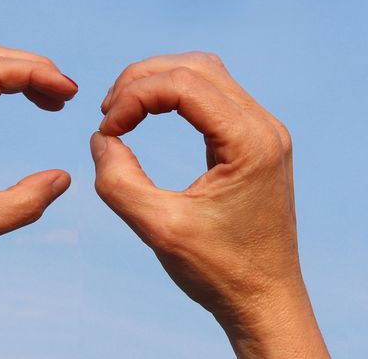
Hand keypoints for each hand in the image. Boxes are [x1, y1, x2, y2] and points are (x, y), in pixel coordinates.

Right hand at [92, 52, 328, 358]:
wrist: (265, 299)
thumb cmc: (220, 271)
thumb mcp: (160, 229)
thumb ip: (120, 181)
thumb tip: (101, 137)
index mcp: (251, 142)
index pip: (185, 85)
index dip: (135, 96)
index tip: (107, 130)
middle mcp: (265, 126)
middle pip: (196, 67)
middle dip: (144, 79)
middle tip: (108, 114)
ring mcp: (265, 131)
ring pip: (207, 75)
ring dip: (160, 83)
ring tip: (123, 112)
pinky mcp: (257, 141)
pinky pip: (216, 96)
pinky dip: (178, 97)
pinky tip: (150, 116)